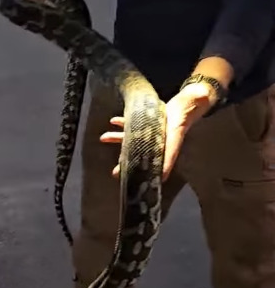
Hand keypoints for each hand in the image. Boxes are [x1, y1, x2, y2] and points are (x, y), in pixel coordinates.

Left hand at [100, 84, 215, 180]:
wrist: (184, 109)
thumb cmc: (179, 128)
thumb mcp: (173, 145)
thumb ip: (168, 162)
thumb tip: (162, 179)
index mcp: (156, 152)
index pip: (140, 164)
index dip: (129, 170)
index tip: (118, 176)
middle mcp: (150, 145)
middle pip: (134, 154)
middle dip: (122, 161)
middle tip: (113, 171)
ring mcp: (147, 133)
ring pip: (128, 138)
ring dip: (115, 138)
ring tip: (103, 138)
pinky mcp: (145, 121)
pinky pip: (130, 122)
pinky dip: (121, 122)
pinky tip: (113, 121)